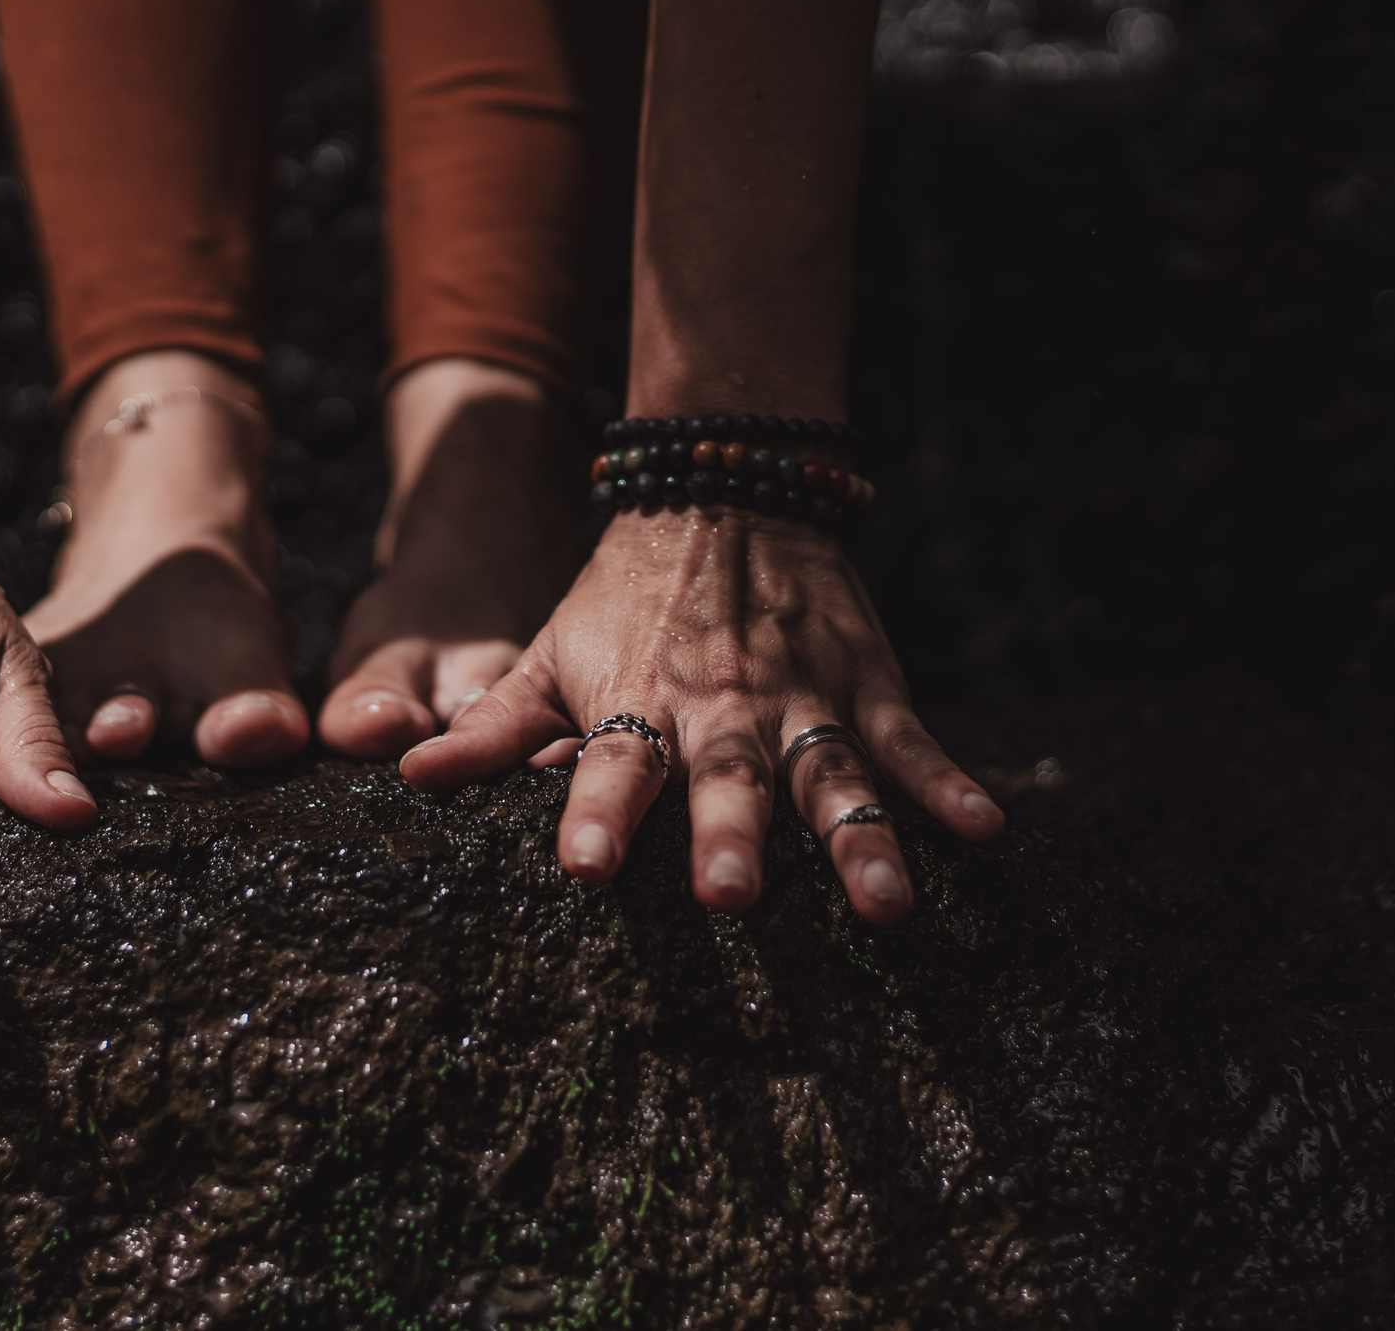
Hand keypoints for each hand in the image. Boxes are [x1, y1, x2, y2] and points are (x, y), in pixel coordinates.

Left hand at [398, 506, 1003, 921]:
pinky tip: (987, 833)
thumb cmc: (622, 597)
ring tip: (887, 907)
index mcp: (640, 706)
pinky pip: (913, 741)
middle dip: (731, 838)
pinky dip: (950, 784)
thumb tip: (406, 779)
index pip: (613, 767)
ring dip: (859, 839)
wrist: (722, 487)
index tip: (587, 870)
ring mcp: (803, 697)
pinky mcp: (866, 682)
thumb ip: (492, 729)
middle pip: (728, 780)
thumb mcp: (549, 653)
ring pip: (833, 776)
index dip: (599, 816)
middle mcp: (723, 709)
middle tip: (731, 900)